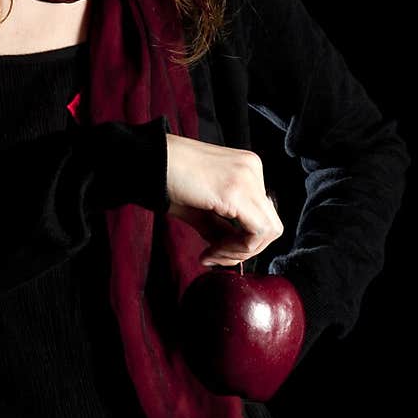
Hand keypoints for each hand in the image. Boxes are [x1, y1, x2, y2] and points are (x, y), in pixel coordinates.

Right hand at [165, 134, 283, 266]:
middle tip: (214, 256)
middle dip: (244, 250)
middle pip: (270, 225)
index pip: (263, 214)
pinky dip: (238, 250)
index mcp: (247, 168)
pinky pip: (258, 232)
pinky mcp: (236, 191)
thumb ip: (221, 229)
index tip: (213, 252)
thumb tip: (231, 252)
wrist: (146, 161)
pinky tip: (211, 252)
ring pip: (269, 231)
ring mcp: (248, 178)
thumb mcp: (201, 208)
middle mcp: (253, 169)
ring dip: (240, 252)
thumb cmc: (166, 179)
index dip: (242, 242)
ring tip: (210, 254)